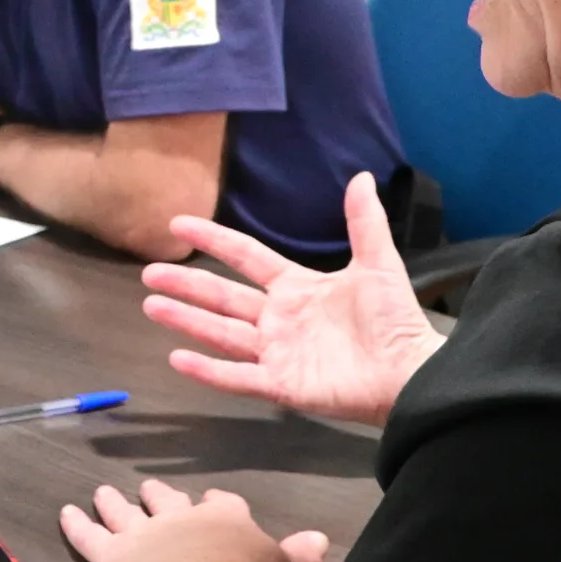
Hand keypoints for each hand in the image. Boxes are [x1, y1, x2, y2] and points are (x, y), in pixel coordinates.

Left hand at [61, 478, 328, 561]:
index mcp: (225, 519)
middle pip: (168, 500)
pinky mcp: (113, 555)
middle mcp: (181, 518)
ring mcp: (144, 533)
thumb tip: (319, 539)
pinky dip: (75, 524)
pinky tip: (66, 513)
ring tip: (105, 493)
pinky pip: (89, 535)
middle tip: (153, 489)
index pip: (220, 504)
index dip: (214, 504)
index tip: (210, 502)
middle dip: (160, 495)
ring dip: (114, 502)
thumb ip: (300, 555)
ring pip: (124, 511)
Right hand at [146, 171, 442, 426]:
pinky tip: (176, 358)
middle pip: (222, 296)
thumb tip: (362, 176)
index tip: (180, 224)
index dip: (214, 239)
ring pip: (221, 333)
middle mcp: (279, 319)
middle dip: (186, 285)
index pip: (246, 258)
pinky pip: (237, 376)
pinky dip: (207, 370)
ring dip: (186, 319)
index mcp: (297, 288)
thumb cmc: (396, 322)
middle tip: (149, 273)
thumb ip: (364, 223)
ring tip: (151, 306)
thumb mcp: (378, 265)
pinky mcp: (280, 385)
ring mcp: (276, 353)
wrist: (412, 374)